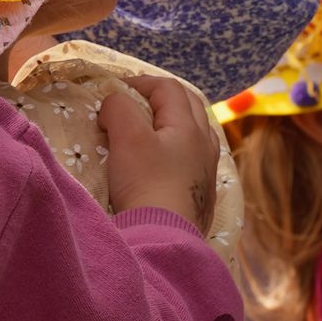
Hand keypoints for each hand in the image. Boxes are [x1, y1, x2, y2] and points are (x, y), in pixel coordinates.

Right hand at [101, 75, 219, 232]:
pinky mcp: (202, 193)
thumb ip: (119, 107)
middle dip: (161, 97)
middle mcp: (204, 144)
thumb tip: (114, 103)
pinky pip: (194, 157)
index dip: (140, 82)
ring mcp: (206, 171)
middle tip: (134, 103)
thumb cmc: (145, 183)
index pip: (168, 88)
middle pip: (188, 105)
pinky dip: (176, 147)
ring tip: (149, 129)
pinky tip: (163, 161)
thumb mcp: (126, 137)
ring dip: (172, 122)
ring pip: (195, 132)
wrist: (163, 238)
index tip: (115, 91)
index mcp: (189, 126)